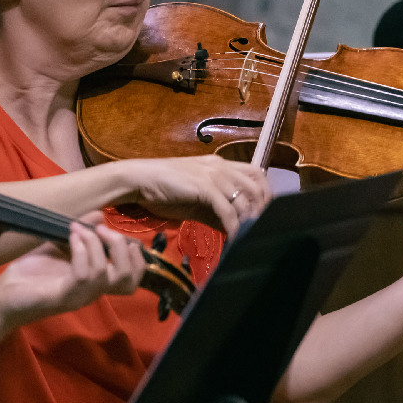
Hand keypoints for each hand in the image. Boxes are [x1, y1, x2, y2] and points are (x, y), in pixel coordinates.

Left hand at [0, 222, 143, 329]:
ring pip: (105, 273)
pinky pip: (83, 274)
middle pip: (128, 277)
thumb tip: (100, 214)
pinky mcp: (63, 297)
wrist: (1, 297)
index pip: (133, 278)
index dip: (136, 255)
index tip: (116, 232)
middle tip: (101, 229)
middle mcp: (93, 292)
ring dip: (93, 244)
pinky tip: (70, 238)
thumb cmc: (30, 274)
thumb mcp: (59, 247)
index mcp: (97, 282)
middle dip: (121, 247)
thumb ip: (81, 233)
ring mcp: (79, 296)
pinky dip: (80, 251)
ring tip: (77, 230)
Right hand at [117, 156, 271, 235]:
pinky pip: (227, 209)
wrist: (137, 181)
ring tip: (249, 235)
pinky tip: (233, 238)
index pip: (256, 173)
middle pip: (256, 184)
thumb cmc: (163, 189)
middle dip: (263, 207)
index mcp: (220, 164)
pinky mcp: (204, 187)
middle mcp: (220, 166)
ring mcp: (213, 175)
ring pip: (244, 198)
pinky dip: (233, 226)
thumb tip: (233, 226)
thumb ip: (216, 209)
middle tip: (261, 226)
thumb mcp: (196, 198)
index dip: (265, 192)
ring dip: (250, 219)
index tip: (264, 211)